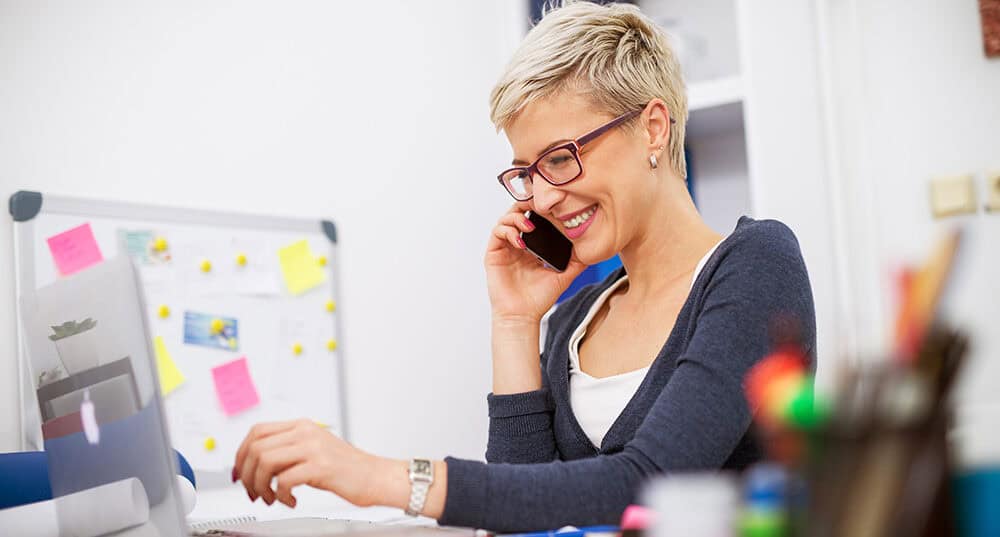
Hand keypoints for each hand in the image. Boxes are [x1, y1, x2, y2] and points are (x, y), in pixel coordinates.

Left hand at [233, 419, 380, 507]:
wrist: (376, 476)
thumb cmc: (346, 468)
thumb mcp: (313, 450)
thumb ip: (287, 451)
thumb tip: (254, 465)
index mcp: (302, 426)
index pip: (257, 431)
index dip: (241, 454)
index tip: (240, 473)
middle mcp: (306, 432)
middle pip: (256, 446)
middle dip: (247, 474)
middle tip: (254, 492)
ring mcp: (313, 448)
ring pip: (265, 461)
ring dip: (261, 486)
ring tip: (271, 498)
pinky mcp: (321, 466)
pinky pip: (285, 480)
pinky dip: (280, 495)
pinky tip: (290, 501)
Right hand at [485, 203, 587, 321]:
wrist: (523, 315)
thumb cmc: (540, 298)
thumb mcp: (564, 275)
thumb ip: (577, 261)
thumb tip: (593, 248)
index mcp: (532, 245)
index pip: (534, 217)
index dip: (540, 207)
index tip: (552, 203)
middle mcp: (517, 243)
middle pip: (517, 212)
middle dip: (526, 204)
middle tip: (538, 204)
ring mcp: (504, 248)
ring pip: (505, 219)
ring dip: (517, 217)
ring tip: (530, 226)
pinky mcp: (494, 254)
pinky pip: (497, 233)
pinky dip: (508, 232)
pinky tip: (521, 242)